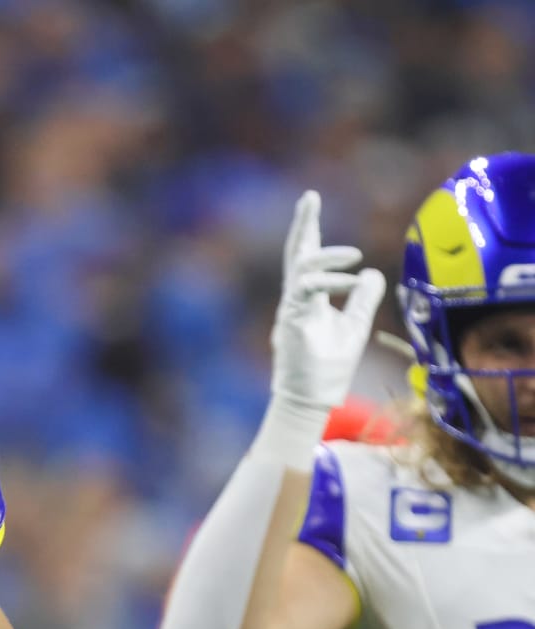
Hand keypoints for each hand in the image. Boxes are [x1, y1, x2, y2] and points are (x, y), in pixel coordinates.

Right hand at [271, 190, 386, 414]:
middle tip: (309, 198)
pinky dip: (331, 281)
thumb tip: (371, 273)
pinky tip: (351, 278)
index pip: (307, 258)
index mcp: (309, 298)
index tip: (311, 203)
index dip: (310, 231)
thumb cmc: (329, 367)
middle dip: (303, 225)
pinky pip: (308, 289)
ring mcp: (292, 308)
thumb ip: (362, 299)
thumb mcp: (354, 325)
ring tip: (354, 254)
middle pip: (295, 254)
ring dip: (326, 254)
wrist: (313, 396)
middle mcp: (296, 299)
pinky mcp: (293, 320)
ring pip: (301, 268)